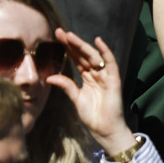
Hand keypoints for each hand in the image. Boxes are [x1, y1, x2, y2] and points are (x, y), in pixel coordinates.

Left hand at [47, 29, 134, 153]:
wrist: (105, 130)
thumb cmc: (93, 116)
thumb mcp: (76, 99)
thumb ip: (66, 86)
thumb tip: (49, 77)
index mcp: (88, 78)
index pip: (77, 59)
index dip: (67, 48)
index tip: (56, 37)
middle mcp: (97, 74)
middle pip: (83, 55)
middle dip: (72, 43)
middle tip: (59, 32)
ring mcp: (105, 76)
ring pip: (93, 56)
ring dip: (82, 45)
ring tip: (70, 36)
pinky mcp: (113, 80)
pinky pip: (110, 63)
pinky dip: (105, 52)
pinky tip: (98, 41)